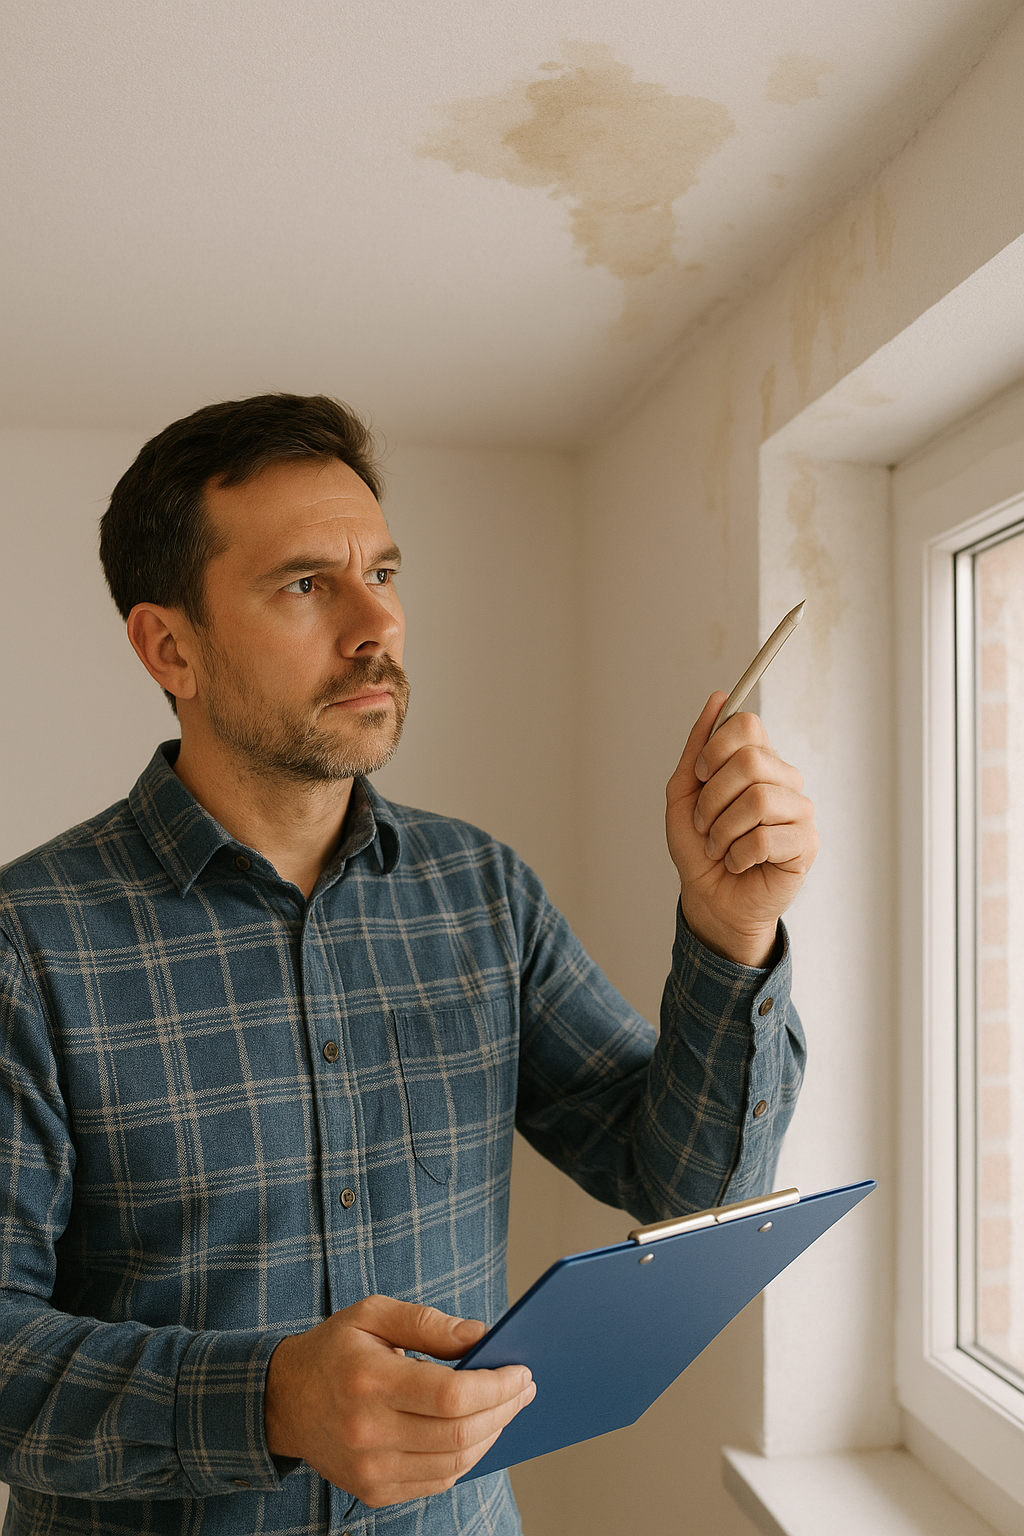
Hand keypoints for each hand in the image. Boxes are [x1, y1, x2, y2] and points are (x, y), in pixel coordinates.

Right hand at [263, 1295, 534, 1507]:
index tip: (521, 1371)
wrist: (284, 1401)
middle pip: (458, 1434)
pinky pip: (436, 1482)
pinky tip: (476, 1433)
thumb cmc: (335, 1349)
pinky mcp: (372, 1491)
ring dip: (491, 1435)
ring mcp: (368, 1469)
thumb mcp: (373, 1314)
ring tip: (505, 1407)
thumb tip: (480, 1336)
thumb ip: (428, 1322)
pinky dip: (465, 1459)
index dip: (496, 1386)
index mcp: (368, 1380)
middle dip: (503, 1409)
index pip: (450, 1395)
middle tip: (524, 1387)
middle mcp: (366, 1431)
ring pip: (453, 1464)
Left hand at [666, 692, 817, 967]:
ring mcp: (799, 811)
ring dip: (722, 831)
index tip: (700, 776)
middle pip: (751, 761)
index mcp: (758, 761)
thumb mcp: (684, 795)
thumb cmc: (700, 847)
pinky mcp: (806, 844)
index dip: (715, 749)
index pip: (747, 725)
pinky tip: (738, 863)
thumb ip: (697, 749)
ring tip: (719, 847)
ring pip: (757, 801)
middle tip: (705, 823)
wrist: (710, 898)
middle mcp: (784, 779)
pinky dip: (737, 855)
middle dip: (712, 797)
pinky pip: (764, 838)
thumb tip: (718, 697)